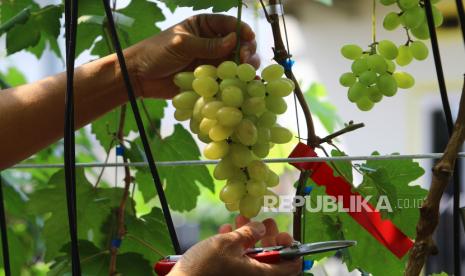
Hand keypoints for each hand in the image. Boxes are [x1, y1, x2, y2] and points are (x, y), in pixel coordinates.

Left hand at [125, 14, 258, 98]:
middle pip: (238, 45)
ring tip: (248, 74)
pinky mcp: (209, 79)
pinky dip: (236, 83)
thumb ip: (208, 44)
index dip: (242, 31)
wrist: (139, 76)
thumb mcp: (182, 44)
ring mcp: (211, 62)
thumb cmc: (156, 52)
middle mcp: (212, 43)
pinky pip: (226, 80)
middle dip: (246, 51)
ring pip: (235, 63)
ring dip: (244, 68)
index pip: (230, 24)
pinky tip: (246, 87)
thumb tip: (234, 40)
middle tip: (246, 60)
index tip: (249, 40)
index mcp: (204, 26)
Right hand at [168, 216, 300, 275]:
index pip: (291, 266)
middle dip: (267, 237)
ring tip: (241, 220)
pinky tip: (225, 232)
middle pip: (271, 259)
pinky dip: (236, 246)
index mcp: (261, 275)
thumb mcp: (227, 243)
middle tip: (264, 221)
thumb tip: (260, 227)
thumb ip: (247, 233)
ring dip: (249, 237)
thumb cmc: (205, 267)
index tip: (283, 234)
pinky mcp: (228, 275)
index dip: (291, 249)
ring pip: (253, 258)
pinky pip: (239, 262)